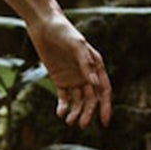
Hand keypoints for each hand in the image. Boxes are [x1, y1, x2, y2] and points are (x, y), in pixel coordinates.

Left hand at [27, 9, 111, 128]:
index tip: (104, 122)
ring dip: (75, 112)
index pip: (104, 90)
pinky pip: (64, 97)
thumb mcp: (76, 45)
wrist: (44, 25)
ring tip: (69, 121)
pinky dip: (63, 106)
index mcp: (96, 66)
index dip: (106, 106)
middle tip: (81, 124)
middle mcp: (87, 74)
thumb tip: (94, 84)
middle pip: (91, 99)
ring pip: (78, 101)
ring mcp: (73, 78)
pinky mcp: (60, 79)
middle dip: (88, 113)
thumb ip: (85, 63)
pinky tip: (60, 113)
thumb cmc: (64, 31)